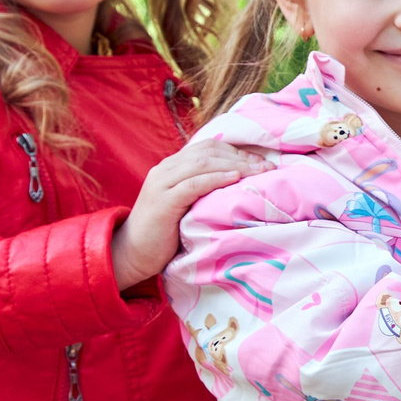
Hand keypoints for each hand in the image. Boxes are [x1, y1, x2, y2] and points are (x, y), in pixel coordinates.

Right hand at [112, 142, 269, 289]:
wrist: (132, 253)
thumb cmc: (165, 231)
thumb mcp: (186, 203)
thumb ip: (204, 189)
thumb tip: (241, 183)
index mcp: (172, 166)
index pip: (209, 147)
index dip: (237, 151)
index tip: (262, 162)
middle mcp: (165, 169)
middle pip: (209, 152)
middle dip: (242, 157)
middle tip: (267, 167)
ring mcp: (162, 183)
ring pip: (203, 163)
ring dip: (235, 165)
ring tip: (259, 172)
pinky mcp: (163, 201)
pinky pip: (192, 184)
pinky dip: (215, 179)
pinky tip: (234, 179)